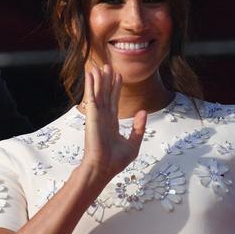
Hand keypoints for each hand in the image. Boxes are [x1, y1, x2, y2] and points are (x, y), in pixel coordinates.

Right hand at [81, 64, 146, 182]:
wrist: (103, 168)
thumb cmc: (115, 161)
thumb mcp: (133, 143)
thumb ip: (138, 127)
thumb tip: (143, 111)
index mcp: (111, 124)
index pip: (114, 101)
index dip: (115, 88)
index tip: (117, 76)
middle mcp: (103, 117)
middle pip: (106, 93)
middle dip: (107, 80)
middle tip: (107, 66)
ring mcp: (97, 115)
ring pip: (98, 92)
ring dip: (98, 78)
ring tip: (98, 66)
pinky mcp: (91, 115)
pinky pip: (92, 96)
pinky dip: (91, 84)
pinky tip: (91, 74)